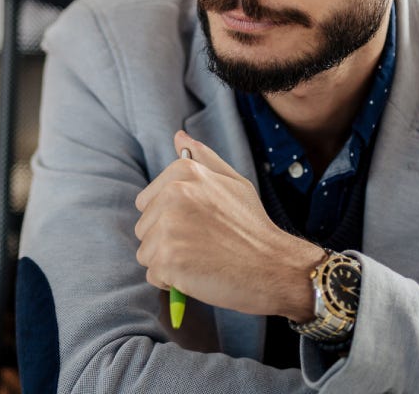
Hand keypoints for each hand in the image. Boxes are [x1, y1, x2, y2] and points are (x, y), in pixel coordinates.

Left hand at [134, 130, 323, 319]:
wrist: (274, 267)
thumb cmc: (253, 227)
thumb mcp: (234, 183)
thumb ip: (204, 158)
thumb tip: (179, 137)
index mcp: (184, 172)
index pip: (147, 202)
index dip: (171, 219)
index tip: (199, 225)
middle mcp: (172, 194)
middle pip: (144, 227)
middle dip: (167, 241)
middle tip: (203, 245)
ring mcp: (168, 226)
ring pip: (146, 252)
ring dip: (169, 262)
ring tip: (202, 259)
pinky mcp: (167, 258)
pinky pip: (154, 275)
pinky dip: (173, 282)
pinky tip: (199, 275)